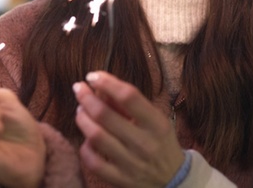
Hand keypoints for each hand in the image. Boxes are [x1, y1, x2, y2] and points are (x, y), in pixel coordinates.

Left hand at [74, 71, 184, 187]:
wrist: (174, 178)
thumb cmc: (161, 142)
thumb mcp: (155, 119)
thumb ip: (130, 104)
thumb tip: (101, 88)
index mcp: (157, 124)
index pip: (128, 96)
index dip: (107, 82)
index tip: (93, 76)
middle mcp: (144, 143)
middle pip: (105, 115)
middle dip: (86, 97)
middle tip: (79, 88)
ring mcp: (131, 163)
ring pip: (96, 136)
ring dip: (82, 118)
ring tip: (80, 110)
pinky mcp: (120, 179)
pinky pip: (93, 161)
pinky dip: (85, 146)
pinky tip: (87, 138)